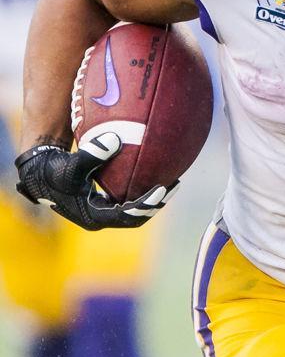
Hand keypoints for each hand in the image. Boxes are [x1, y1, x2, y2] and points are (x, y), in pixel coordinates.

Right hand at [15, 132, 177, 230]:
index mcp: (94, 216)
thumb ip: (92, 154)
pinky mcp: (105, 200)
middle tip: (174, 186)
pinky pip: (129, 197)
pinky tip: (157, 172)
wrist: (40, 173)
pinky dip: (142, 188)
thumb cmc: (54, 170)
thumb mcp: (71, 165)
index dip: (146, 205)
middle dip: (155, 203)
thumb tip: (115, 139)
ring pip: (134, 208)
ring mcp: (103, 210)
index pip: (127, 216)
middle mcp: (101, 217)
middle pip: (136, 216)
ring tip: (173, 181)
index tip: (161, 189)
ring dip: (153, 198)